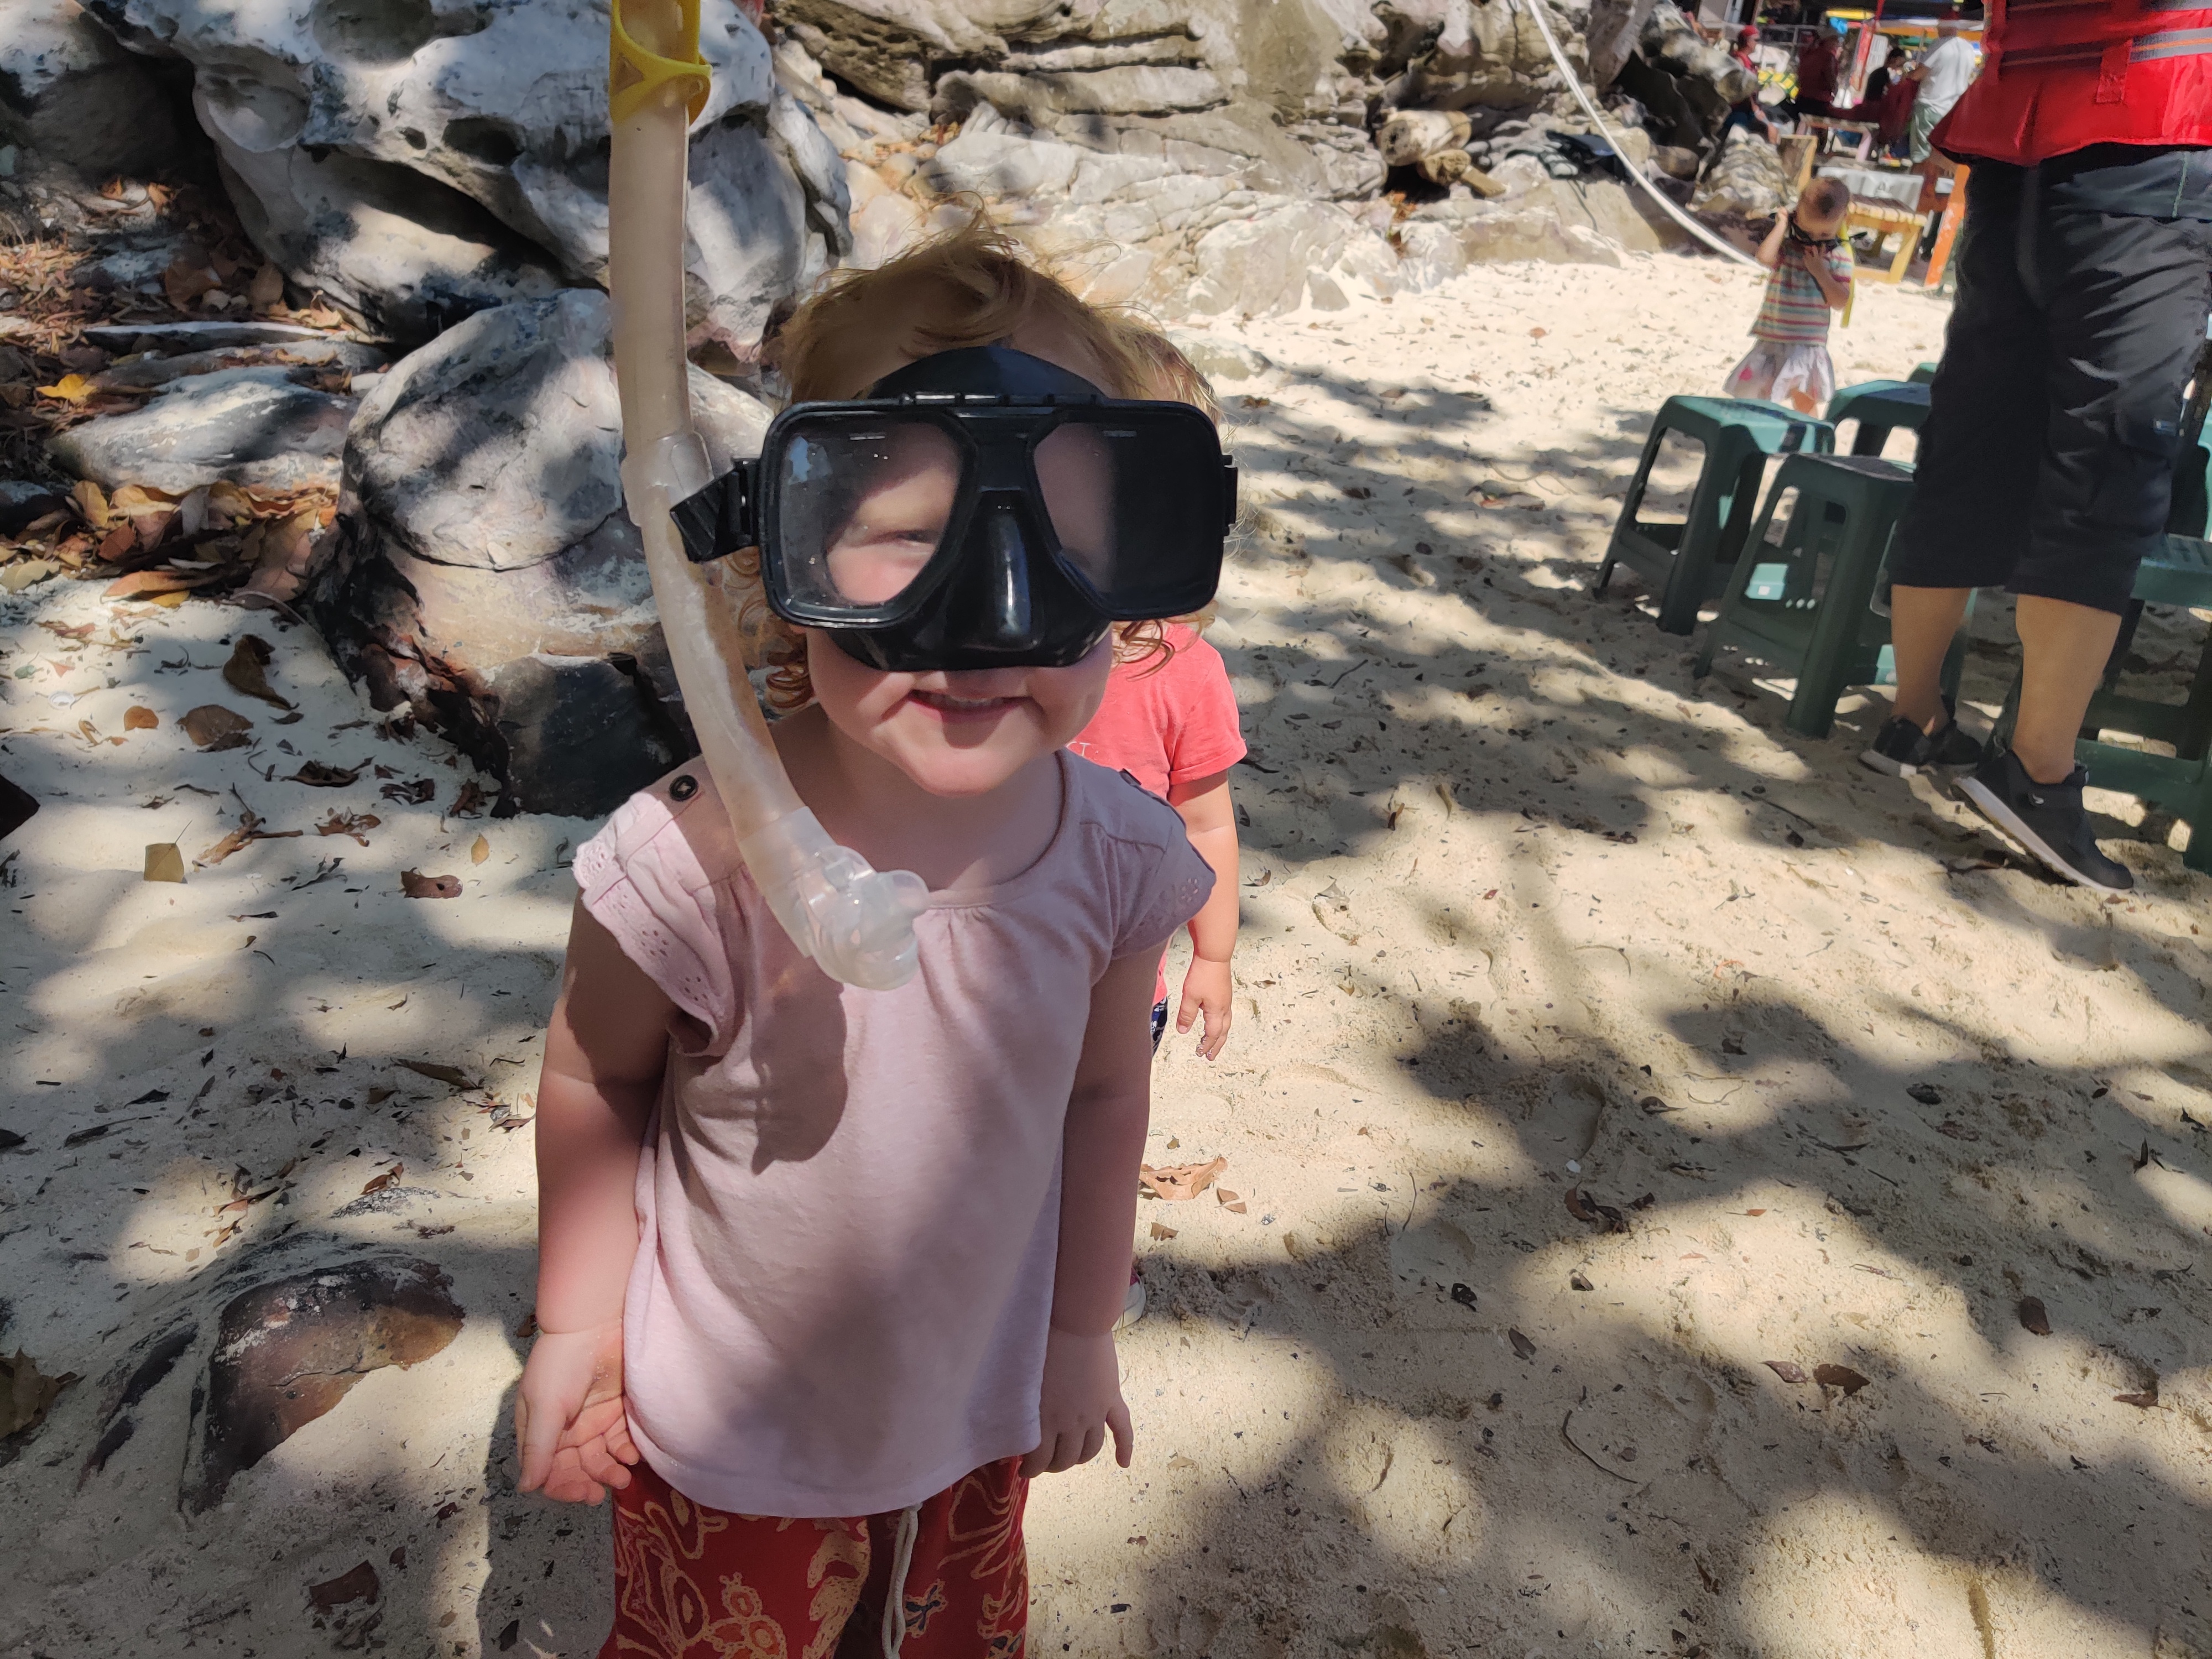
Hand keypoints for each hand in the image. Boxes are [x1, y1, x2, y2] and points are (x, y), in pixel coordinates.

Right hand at [515, 1320, 638, 1503]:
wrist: (595, 1324)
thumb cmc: (561, 1364)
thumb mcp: (544, 1407)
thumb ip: (538, 1448)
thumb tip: (527, 1488)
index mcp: (540, 1431)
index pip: (547, 1471)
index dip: (561, 1487)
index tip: (580, 1493)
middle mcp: (565, 1431)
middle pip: (574, 1469)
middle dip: (587, 1483)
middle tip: (601, 1493)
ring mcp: (591, 1421)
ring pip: (599, 1458)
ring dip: (609, 1471)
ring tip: (623, 1476)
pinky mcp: (615, 1410)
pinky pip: (620, 1440)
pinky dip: (625, 1451)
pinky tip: (633, 1455)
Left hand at [1022, 1328, 1131, 1476]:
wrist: (1075, 1320)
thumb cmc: (1040, 1343)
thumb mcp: (1022, 1379)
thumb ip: (1019, 1404)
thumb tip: (1010, 1422)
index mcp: (1046, 1419)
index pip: (1039, 1460)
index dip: (1031, 1469)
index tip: (1024, 1468)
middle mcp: (1072, 1422)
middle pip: (1066, 1459)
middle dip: (1053, 1465)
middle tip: (1043, 1461)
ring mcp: (1095, 1413)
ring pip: (1090, 1450)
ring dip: (1078, 1458)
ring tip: (1068, 1457)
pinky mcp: (1111, 1399)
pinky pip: (1122, 1430)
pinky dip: (1124, 1448)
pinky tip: (1123, 1464)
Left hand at [1176, 955, 1233, 1060]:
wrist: (1214, 955)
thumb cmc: (1204, 973)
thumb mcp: (1190, 996)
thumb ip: (1186, 1015)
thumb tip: (1183, 1030)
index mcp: (1217, 1011)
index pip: (1212, 1034)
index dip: (1206, 1045)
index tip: (1200, 1053)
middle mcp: (1224, 1008)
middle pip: (1223, 1033)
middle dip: (1216, 1046)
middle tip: (1210, 1056)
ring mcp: (1226, 1000)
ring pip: (1226, 1024)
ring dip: (1220, 1036)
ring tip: (1215, 1043)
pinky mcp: (1225, 993)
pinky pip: (1226, 1015)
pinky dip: (1221, 1024)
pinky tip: (1216, 1021)